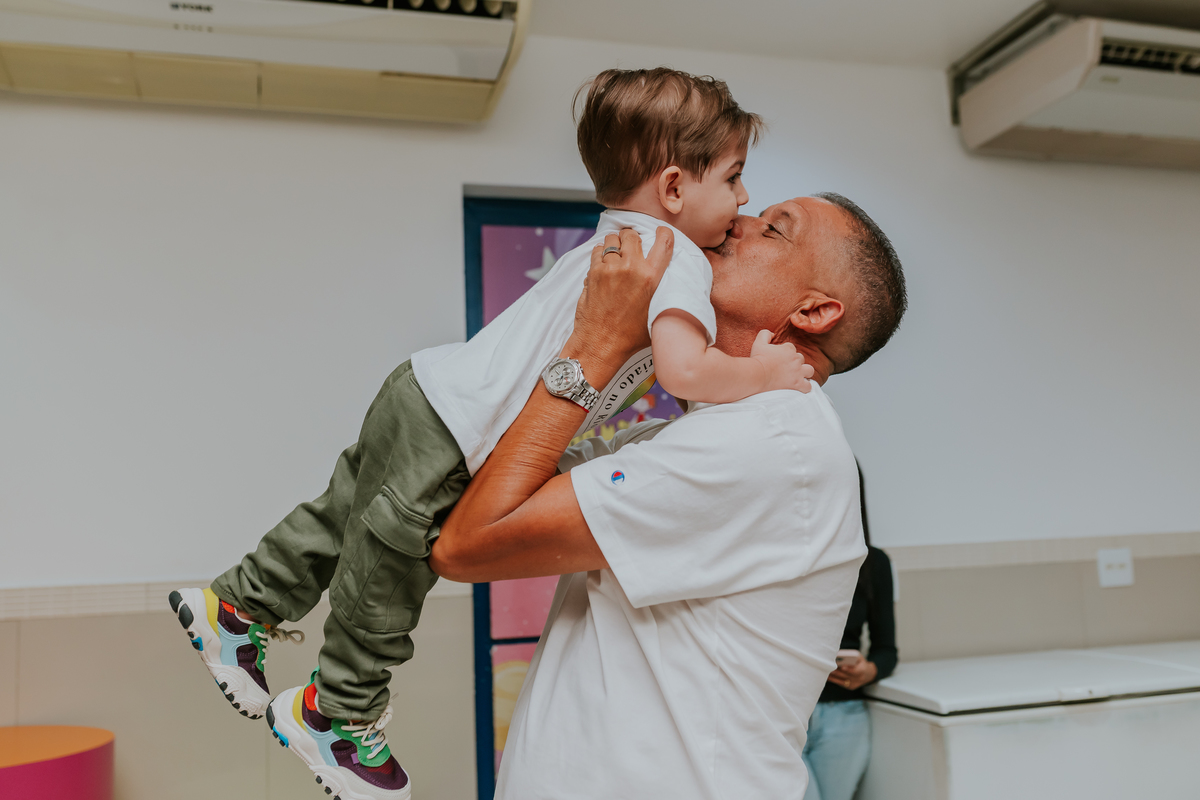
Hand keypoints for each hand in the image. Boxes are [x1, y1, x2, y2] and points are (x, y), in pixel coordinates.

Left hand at [565, 227, 673, 380]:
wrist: (601, 344)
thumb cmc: (630, 336)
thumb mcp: (658, 313)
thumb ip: (665, 294)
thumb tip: (674, 286)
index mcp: (652, 278)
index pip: (663, 242)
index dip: (663, 232)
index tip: (660, 232)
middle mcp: (631, 268)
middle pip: (632, 235)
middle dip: (632, 238)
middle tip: (631, 246)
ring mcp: (610, 268)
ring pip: (611, 239)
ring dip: (614, 244)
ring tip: (616, 254)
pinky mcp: (593, 272)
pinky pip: (597, 251)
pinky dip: (600, 254)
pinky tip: (604, 264)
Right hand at [750, 330, 814, 392]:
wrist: (757, 375)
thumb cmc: (758, 360)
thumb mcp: (759, 343)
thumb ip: (765, 334)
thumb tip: (772, 334)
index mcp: (788, 349)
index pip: (791, 348)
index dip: (785, 353)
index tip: (778, 359)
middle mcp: (796, 359)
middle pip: (801, 359)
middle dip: (795, 362)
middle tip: (785, 368)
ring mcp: (798, 372)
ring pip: (809, 370)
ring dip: (804, 372)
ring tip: (797, 376)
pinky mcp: (798, 384)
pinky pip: (808, 386)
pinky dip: (805, 387)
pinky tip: (799, 387)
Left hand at [828, 658, 877, 690]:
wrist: (868, 674)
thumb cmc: (860, 662)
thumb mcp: (859, 657)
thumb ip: (851, 656)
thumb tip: (838, 655)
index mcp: (863, 670)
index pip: (856, 671)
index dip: (849, 669)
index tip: (842, 667)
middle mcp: (859, 679)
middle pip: (846, 676)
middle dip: (837, 671)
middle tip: (828, 667)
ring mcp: (854, 684)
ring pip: (841, 680)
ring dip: (833, 676)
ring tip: (825, 670)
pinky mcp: (849, 687)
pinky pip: (840, 683)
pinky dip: (833, 679)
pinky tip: (826, 675)